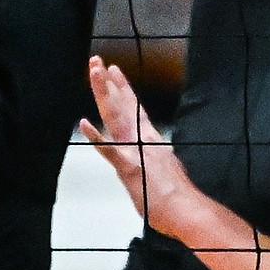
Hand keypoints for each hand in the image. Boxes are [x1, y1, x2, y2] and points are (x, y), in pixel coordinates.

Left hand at [80, 56, 206, 240]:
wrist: (186, 208)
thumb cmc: (176, 195)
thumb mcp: (166, 168)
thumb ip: (156, 159)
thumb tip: (155, 157)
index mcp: (151, 139)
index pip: (134, 107)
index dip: (122, 88)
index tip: (114, 71)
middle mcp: (143, 139)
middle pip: (122, 105)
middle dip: (108, 82)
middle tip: (96, 61)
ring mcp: (135, 151)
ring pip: (115, 116)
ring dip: (103, 93)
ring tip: (94, 73)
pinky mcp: (129, 168)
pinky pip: (109, 150)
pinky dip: (96, 136)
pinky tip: (84, 123)